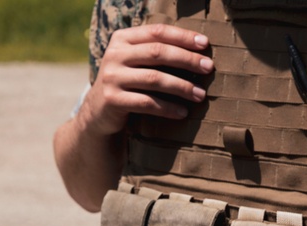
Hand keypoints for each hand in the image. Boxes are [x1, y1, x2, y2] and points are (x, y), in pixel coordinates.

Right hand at [79, 24, 213, 136]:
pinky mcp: (113, 100)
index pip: (157, 32)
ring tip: (200, 95)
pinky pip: (147, 103)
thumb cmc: (128, 84)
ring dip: (182, 87)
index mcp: (122, 39)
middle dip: (187, 60)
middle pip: (158, 53)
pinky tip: (183, 112)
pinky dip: (168, 108)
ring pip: (155, 79)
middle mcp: (115, 55)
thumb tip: (198, 49)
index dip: (183, 36)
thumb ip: (155, 51)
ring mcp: (112, 77)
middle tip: (208, 68)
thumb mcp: (135, 62)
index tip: (205, 44)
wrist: (98, 112)